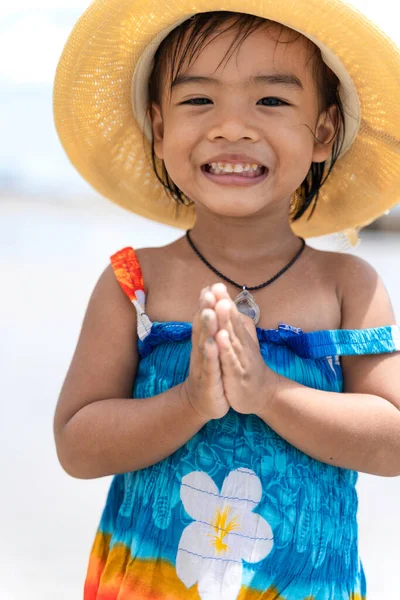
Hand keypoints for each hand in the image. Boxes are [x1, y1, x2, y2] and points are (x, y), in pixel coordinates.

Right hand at [182, 285, 229, 421]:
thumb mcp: (209, 348)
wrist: (201, 402)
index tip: (210, 285)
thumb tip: (211, 305)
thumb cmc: (209, 371)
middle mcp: (200, 351)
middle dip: (205, 309)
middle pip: (202, 327)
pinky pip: (210, 366)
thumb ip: (209, 328)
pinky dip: (211, 355)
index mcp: (203, 342)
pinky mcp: (208, 381)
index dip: (206, 304)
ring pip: (204, 344)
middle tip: (207, 292)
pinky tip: (212, 344)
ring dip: (206, 328)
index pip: (204, 320)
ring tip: (209, 312)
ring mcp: (203, 365)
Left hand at [211, 284, 278, 415]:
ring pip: (232, 338)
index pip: (232, 316)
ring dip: (225, 322)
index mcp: (241, 338)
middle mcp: (243, 345)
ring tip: (219, 305)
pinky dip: (226, 349)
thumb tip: (235, 306)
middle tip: (217, 287)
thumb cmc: (250, 366)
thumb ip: (240, 326)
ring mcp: (241, 359)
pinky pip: (231, 360)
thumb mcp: (246, 344)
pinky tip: (219, 337)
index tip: (215, 284)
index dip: (224, 300)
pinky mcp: (238, 375)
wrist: (262, 395)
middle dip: (224, 305)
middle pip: (232, 323)